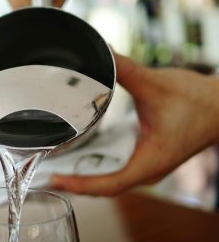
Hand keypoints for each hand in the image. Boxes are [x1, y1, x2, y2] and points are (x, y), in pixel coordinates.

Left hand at [52, 54, 218, 195]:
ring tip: (55, 168)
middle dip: (74, 183)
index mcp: (149, 162)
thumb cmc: (197, 102)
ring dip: (82, 178)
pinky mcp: (145, 160)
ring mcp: (145, 168)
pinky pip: (115, 171)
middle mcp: (146, 172)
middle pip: (103, 188)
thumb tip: (100, 53)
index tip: (55, 180)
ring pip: (108, 181)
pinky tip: (79, 158)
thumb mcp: (156, 84)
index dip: (79, 185)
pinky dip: (95, 169)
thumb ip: (125, 69)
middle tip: (44, 173)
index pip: (108, 185)